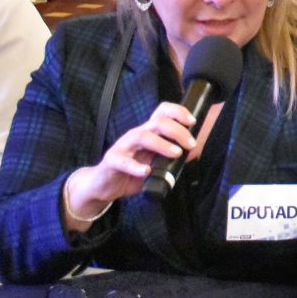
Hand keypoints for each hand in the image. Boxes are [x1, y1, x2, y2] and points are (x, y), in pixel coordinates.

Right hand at [62, 101, 196, 229]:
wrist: (104, 185)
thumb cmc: (131, 171)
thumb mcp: (155, 163)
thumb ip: (171, 157)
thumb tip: (192, 153)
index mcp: (148, 133)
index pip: (162, 113)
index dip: (177, 112)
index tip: (192, 122)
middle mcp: (136, 135)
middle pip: (157, 123)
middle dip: (177, 131)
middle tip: (190, 144)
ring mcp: (123, 146)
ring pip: (142, 136)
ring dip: (161, 144)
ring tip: (176, 153)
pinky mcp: (112, 161)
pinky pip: (122, 161)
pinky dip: (135, 166)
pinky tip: (146, 171)